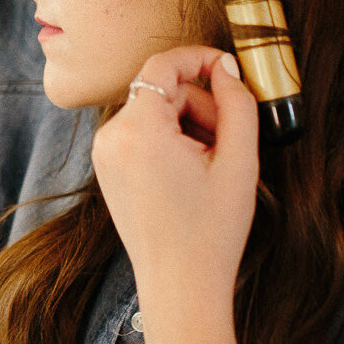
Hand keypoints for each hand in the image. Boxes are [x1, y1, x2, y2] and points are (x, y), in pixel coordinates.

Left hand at [91, 46, 258, 303]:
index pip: (162, 66)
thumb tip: (226, 67)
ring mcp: (104, 155)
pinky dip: (169, 140)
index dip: (199, 58)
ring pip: (153, 113)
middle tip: (229, 142)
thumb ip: (237, 103)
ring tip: (212, 164)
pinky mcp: (107, 169)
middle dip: (201, 105)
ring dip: (188, 124)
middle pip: (161, 91)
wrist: (180, 285)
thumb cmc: (211, 230)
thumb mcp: (239, 160)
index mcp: (137, 131)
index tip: (229, 68)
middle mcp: (110, 138)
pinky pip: (141, 134)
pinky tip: (191, 173)